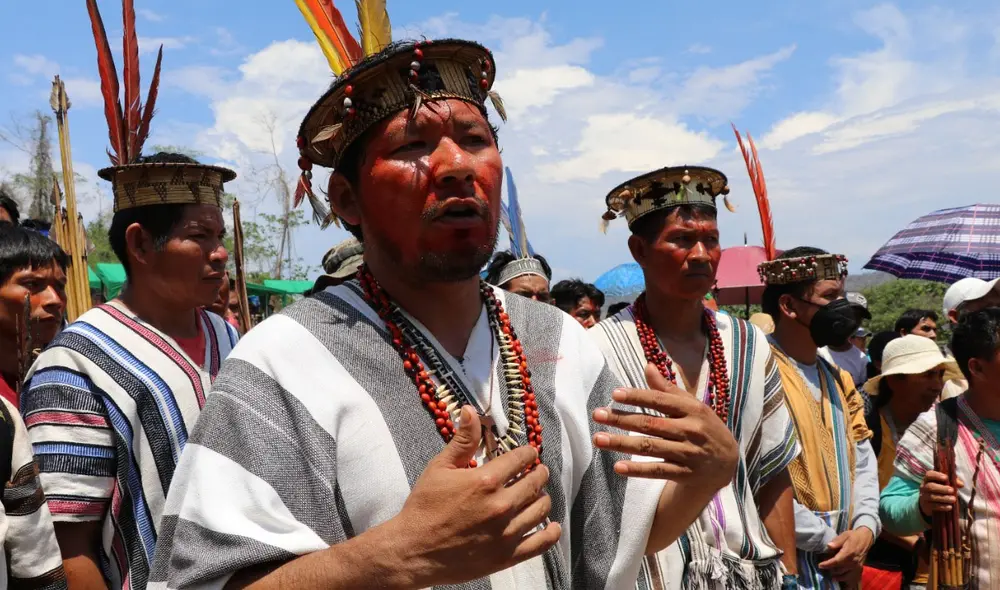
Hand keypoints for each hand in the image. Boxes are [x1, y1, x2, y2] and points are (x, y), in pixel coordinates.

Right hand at [386, 406, 560, 586]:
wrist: (413, 550)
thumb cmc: (424, 507)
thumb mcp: (439, 468)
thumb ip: (462, 440)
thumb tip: (471, 411)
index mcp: (486, 480)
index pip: (521, 458)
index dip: (528, 453)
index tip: (529, 454)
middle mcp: (501, 505)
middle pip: (535, 482)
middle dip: (538, 473)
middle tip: (537, 472)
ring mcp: (506, 532)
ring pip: (541, 510)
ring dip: (542, 498)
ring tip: (538, 495)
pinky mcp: (507, 556)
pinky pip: (541, 543)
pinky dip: (551, 532)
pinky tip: (551, 526)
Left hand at [591, 363, 738, 490]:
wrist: (727, 463)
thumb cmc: (704, 427)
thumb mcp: (692, 406)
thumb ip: (668, 389)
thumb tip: (647, 365)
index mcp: (693, 410)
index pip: (661, 401)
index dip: (638, 397)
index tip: (615, 394)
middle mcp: (691, 431)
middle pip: (651, 424)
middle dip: (622, 419)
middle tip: (597, 415)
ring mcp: (688, 454)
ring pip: (650, 447)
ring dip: (622, 443)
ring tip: (598, 439)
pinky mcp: (685, 474)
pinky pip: (657, 471)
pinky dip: (638, 469)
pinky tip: (618, 467)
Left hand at [818, 527, 872, 578]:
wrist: (865, 539)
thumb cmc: (853, 536)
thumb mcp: (844, 535)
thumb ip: (836, 541)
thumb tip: (828, 546)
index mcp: (848, 553)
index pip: (836, 561)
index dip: (827, 564)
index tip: (820, 565)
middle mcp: (853, 562)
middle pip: (839, 569)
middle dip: (829, 568)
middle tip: (823, 566)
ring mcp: (856, 566)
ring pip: (843, 574)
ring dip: (835, 574)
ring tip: (828, 571)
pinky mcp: (859, 569)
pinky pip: (850, 577)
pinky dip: (842, 578)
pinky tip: (836, 577)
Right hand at [919, 470, 963, 517]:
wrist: (929, 503)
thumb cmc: (940, 490)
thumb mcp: (945, 483)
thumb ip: (953, 481)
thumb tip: (961, 484)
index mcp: (928, 479)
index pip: (929, 475)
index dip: (937, 475)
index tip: (946, 478)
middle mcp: (924, 487)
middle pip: (930, 486)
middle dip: (942, 488)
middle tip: (952, 490)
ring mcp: (924, 497)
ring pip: (932, 497)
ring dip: (944, 498)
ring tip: (953, 499)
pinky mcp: (926, 506)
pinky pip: (933, 506)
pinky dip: (942, 506)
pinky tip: (950, 507)